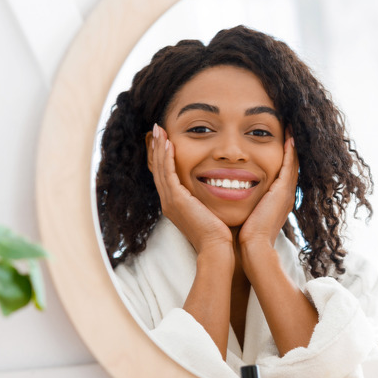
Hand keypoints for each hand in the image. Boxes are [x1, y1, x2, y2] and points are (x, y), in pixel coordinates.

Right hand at [149, 124, 232, 253]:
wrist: (216, 248)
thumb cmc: (219, 233)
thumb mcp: (209, 211)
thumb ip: (206, 199)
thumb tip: (218, 188)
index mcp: (175, 205)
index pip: (165, 176)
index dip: (164, 157)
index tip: (165, 140)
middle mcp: (169, 202)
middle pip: (158, 170)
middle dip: (158, 148)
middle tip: (158, 129)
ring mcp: (170, 202)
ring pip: (161, 169)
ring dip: (160, 148)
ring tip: (159, 130)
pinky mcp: (176, 200)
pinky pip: (168, 174)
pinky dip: (167, 158)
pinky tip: (169, 143)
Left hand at [238, 135, 297, 248]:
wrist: (254, 247)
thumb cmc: (245, 236)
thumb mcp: (247, 215)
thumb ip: (244, 204)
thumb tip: (230, 196)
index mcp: (277, 200)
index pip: (281, 173)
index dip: (281, 157)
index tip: (278, 141)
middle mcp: (285, 194)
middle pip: (291, 165)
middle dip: (289, 148)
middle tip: (288, 129)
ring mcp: (286, 192)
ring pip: (292, 163)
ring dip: (291, 145)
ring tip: (289, 127)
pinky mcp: (283, 191)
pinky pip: (289, 165)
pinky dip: (290, 151)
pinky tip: (289, 136)